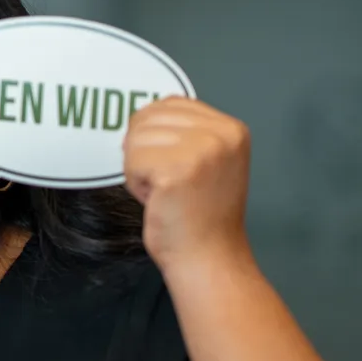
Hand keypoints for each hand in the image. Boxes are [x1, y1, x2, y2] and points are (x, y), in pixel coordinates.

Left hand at [122, 97, 252, 273]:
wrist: (209, 257)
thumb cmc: (199, 214)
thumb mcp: (207, 160)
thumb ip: (184, 132)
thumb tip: (142, 113)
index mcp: (230, 127)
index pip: (168, 103)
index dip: (153, 133)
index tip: (172, 165)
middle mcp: (220, 133)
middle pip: (147, 118)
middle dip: (144, 152)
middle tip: (169, 183)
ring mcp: (201, 149)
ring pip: (135, 139)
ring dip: (139, 169)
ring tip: (166, 192)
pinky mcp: (177, 169)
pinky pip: (130, 161)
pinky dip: (136, 183)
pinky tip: (159, 200)